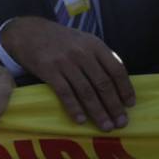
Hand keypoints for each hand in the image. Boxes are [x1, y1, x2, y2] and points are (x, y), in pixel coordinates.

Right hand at [0, 16, 135, 129]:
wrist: (28, 32)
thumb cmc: (60, 40)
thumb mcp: (84, 41)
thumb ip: (100, 58)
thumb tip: (117, 84)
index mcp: (95, 45)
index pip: (116, 69)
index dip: (125, 89)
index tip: (130, 105)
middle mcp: (82, 53)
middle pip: (103, 84)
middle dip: (114, 106)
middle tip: (121, 123)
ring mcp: (65, 62)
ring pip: (86, 91)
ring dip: (98, 112)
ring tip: (106, 126)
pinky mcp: (49, 70)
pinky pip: (65, 93)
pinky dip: (74, 108)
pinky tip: (81, 120)